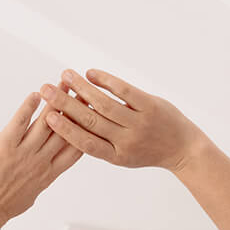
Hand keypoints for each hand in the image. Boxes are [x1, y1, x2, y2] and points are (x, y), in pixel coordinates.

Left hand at [0, 91, 83, 229]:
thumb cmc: (0, 208)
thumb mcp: (29, 195)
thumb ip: (39, 179)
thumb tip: (43, 172)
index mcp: (48, 175)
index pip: (76, 150)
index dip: (86, 130)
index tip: (94, 115)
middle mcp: (40, 163)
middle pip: (66, 131)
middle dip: (77, 109)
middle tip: (85, 91)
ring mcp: (23, 154)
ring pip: (47, 123)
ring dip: (56, 101)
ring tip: (64, 83)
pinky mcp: (4, 147)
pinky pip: (20, 122)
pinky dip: (28, 106)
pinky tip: (36, 94)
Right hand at [37, 67, 203, 171]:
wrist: (184, 149)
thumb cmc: (148, 150)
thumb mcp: (124, 155)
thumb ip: (102, 142)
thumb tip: (73, 125)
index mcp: (116, 156)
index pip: (85, 143)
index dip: (65, 130)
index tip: (48, 115)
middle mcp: (127, 140)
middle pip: (90, 120)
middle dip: (66, 104)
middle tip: (46, 89)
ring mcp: (139, 123)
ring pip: (105, 103)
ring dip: (82, 87)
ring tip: (65, 74)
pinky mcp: (150, 106)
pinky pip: (124, 91)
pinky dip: (106, 81)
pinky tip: (91, 73)